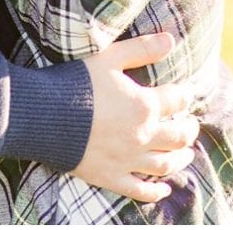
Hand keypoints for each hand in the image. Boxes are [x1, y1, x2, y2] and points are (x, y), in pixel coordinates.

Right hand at [75, 34, 201, 202]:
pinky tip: (163, 191)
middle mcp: (142, 135)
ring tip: (186, 155)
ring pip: (165, 164)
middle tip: (191, 126)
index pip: (179, 100)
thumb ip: (143, 48)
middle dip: (189, 130)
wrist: (42, 116)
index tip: (184, 94)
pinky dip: (155, 192)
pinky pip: (139, 190)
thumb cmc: (77, 83)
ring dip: (180, 159)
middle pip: (179, 136)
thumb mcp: (111, 57)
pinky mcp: (109, 177)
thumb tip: (171, 39)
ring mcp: (127, 159)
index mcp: (145, 105)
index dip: (184, 95)